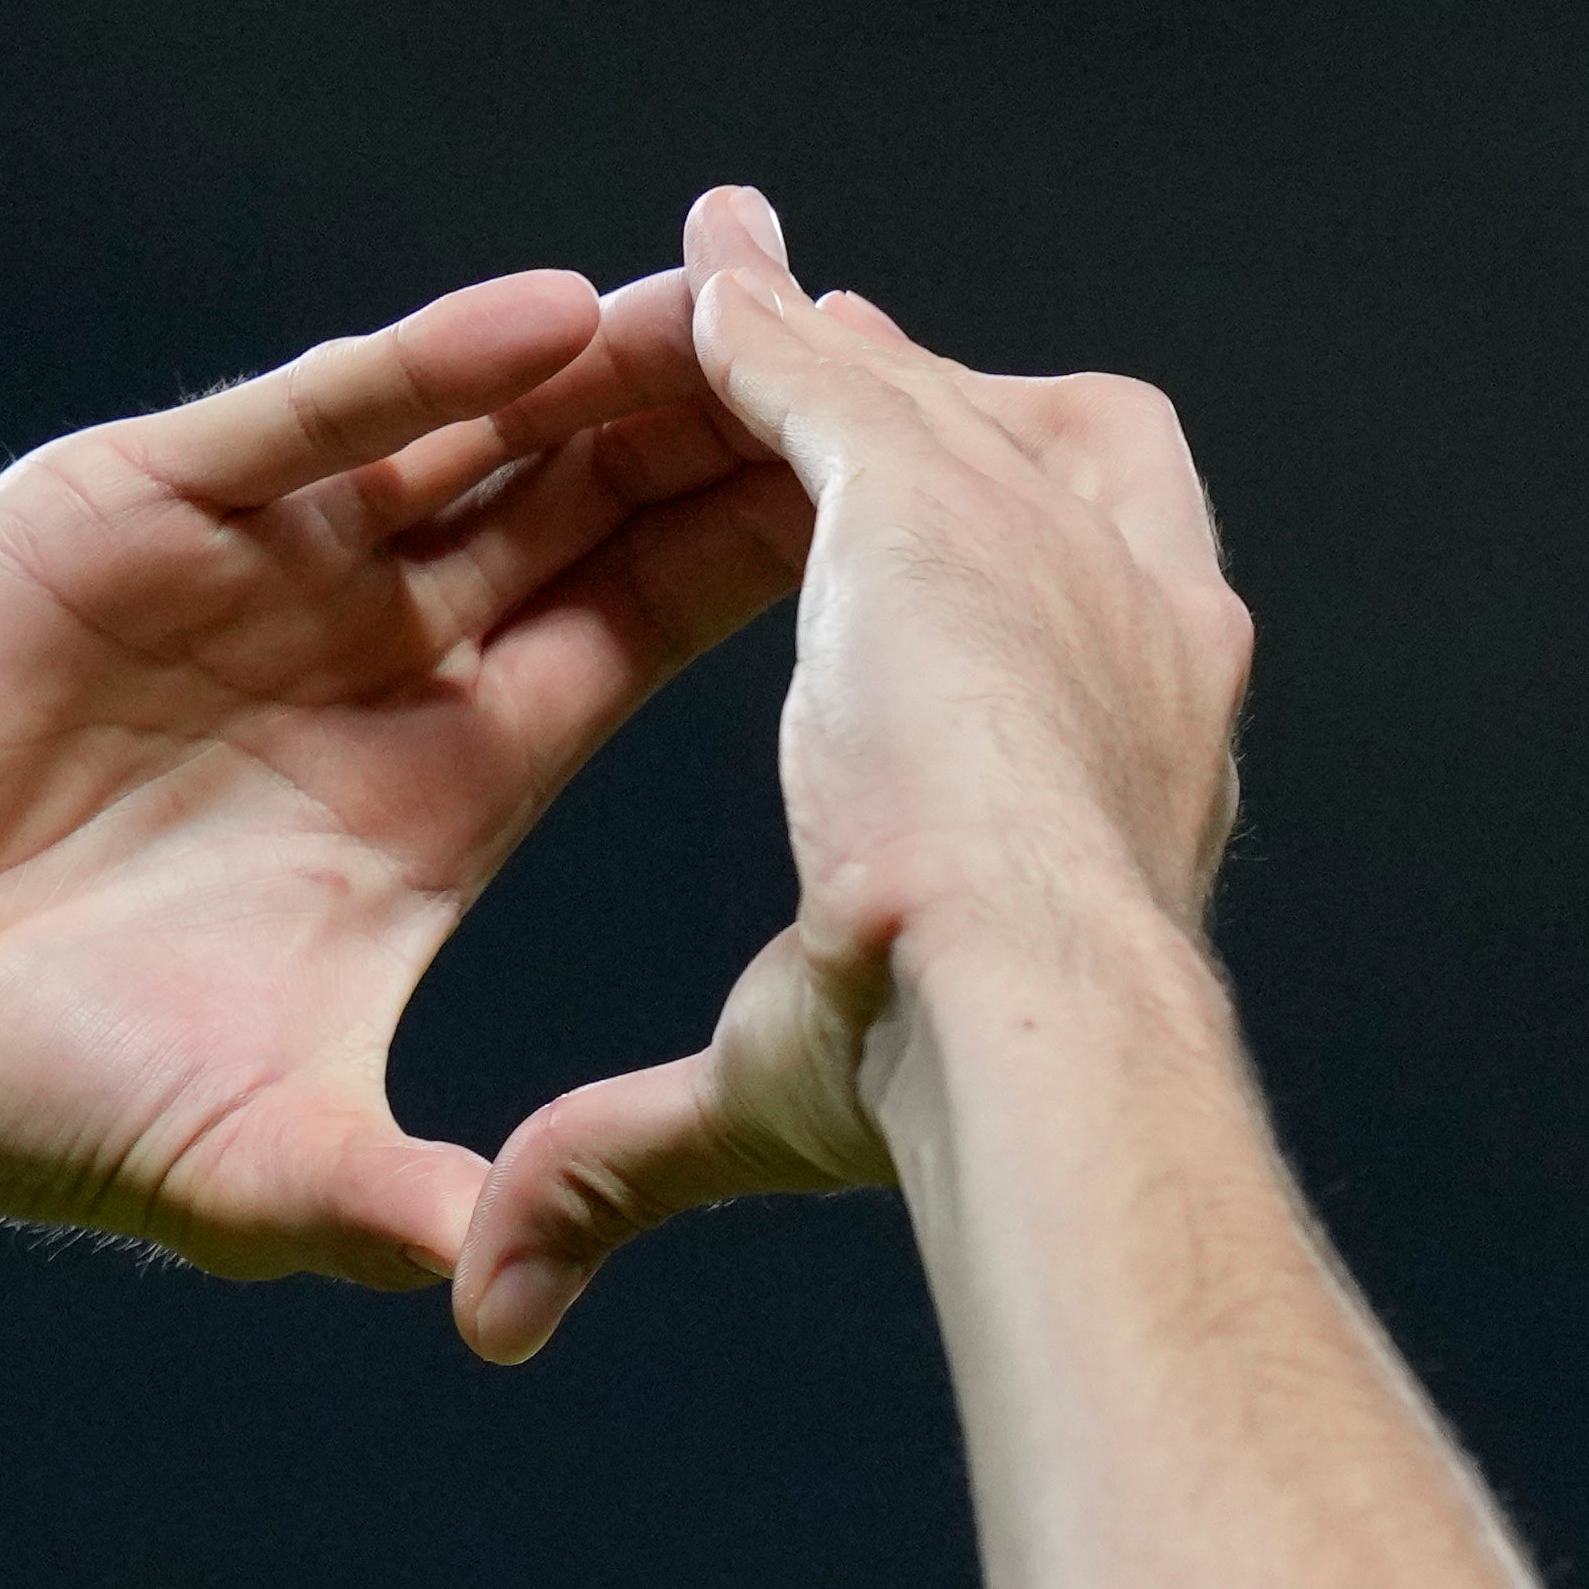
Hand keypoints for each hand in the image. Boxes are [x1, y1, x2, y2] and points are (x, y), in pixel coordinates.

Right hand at [0, 247, 808, 1290]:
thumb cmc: (34, 1105)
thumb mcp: (260, 1172)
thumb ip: (406, 1209)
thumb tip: (533, 1296)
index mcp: (439, 780)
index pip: (637, 632)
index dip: (763, 564)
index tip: (907, 515)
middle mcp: (368, 653)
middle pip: (586, 503)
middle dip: (714, 427)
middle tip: (869, 353)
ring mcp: (255, 572)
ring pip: (466, 432)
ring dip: (596, 370)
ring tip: (740, 305)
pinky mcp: (132, 515)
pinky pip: (308, 420)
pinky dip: (422, 368)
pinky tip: (545, 319)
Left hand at [451, 206, 1253, 1361]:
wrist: (1051, 1032)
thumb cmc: (963, 1100)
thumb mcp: (772, 1100)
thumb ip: (619, 1159)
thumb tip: (486, 1316)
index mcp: (1101, 752)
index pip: (1010, 616)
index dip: (925, 568)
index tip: (862, 538)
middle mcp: (1098, 616)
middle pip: (968, 471)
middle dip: (886, 404)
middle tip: (811, 343)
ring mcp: (1021, 538)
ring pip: (889, 403)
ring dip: (801, 341)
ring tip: (723, 272)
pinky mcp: (920, 492)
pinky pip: (806, 373)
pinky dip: (743, 327)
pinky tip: (677, 287)